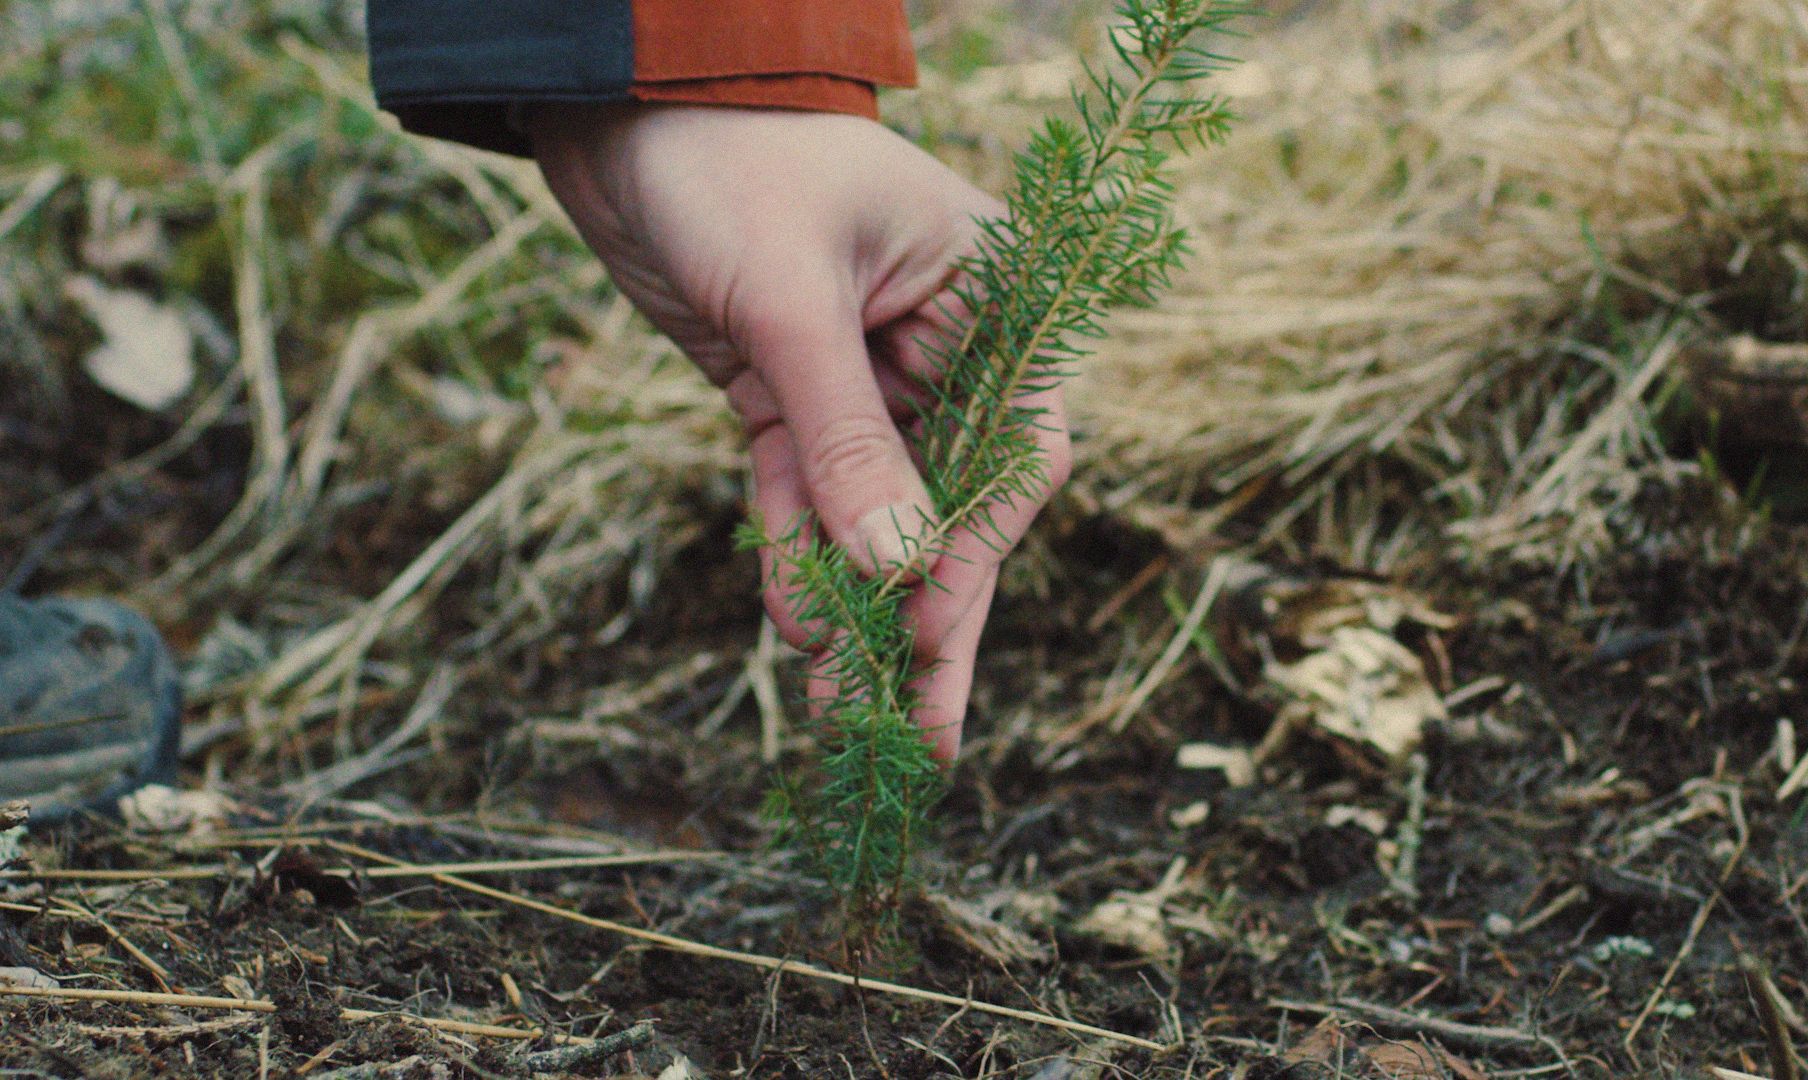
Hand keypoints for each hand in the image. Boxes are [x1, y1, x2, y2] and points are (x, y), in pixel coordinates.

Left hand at [529, 104, 1069, 759]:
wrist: (618, 112)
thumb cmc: (728, 163)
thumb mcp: (792, 302)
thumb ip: (849, 437)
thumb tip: (897, 572)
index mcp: (990, 297)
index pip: (1014, 450)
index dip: (975, 551)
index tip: (926, 630)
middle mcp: (942, 345)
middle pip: (950, 504)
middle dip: (927, 618)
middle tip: (921, 738)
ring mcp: (864, 375)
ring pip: (875, 513)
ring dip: (853, 605)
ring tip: (836, 709)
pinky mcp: (791, 392)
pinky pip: (806, 491)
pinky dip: (795, 555)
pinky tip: (791, 627)